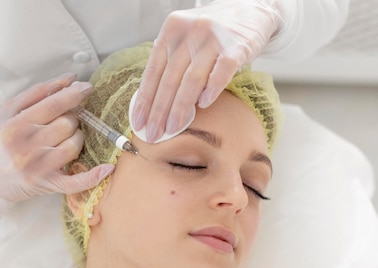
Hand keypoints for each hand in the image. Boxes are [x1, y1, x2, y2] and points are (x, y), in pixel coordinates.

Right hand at [0, 73, 114, 218]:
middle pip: (67, 124)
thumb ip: (38, 92)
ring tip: (66, 136)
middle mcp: (26, 147)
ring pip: (74, 145)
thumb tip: (69, 78)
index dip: (74, 94)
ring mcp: (38, 168)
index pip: (54, 105)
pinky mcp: (46, 184)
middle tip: (65, 118)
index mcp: (16, 126)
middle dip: (71, 117)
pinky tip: (107, 168)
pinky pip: (75, 182)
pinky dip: (94, 176)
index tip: (85, 87)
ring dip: (77, 137)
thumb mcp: (9, 110)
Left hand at [132, 0, 279, 141]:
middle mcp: (189, 32)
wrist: (250, 10)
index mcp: (171, 30)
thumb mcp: (184, 37)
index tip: (139, 122)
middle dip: (159, 111)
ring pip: (191, 80)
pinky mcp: (236, 46)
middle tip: (154, 133)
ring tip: (173, 128)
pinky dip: (211, 91)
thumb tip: (149, 99)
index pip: (153, 71)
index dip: (144, 100)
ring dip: (180, 108)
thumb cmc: (212, 32)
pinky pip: (221, 73)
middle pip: (169, 79)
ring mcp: (213, 38)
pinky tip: (203, 105)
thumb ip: (169, 61)